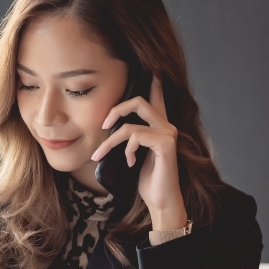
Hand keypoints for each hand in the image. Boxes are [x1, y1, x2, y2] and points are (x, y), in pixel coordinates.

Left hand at [90, 76, 187, 229]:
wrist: (160, 201)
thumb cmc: (147, 180)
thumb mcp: (133, 154)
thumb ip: (128, 138)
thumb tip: (109, 128)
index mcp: (159, 127)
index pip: (156, 97)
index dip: (153, 82)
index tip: (151, 68)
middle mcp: (166, 126)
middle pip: (139, 101)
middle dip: (116, 109)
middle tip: (103, 124)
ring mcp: (168, 134)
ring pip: (130, 124)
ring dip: (110, 141)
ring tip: (100, 155)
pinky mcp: (166, 144)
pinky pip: (135, 137)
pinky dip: (126, 150)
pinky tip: (130, 163)